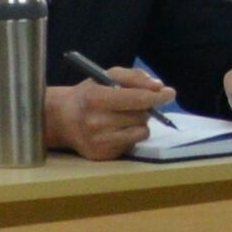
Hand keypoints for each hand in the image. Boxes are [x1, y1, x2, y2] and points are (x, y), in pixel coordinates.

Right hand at [44, 67, 173, 159]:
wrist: (62, 120)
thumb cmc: (89, 94)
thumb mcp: (106, 76)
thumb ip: (133, 77)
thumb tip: (158, 87)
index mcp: (96, 98)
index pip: (135, 99)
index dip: (156, 96)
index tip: (169, 93)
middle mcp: (97, 122)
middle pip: (141, 116)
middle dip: (145, 108)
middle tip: (134, 104)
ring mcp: (100, 141)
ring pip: (142, 132)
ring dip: (140, 123)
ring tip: (124, 117)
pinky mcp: (103, 155)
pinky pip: (133, 144)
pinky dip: (132, 135)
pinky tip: (117, 130)